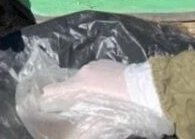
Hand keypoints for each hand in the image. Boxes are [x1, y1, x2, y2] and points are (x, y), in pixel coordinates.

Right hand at [36, 61, 173, 138]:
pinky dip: (97, 81)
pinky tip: (106, 91)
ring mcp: (97, 64)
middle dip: (70, 93)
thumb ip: (88, 123)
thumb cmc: (125, 108)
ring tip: (94, 99)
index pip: (55, 89)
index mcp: (80, 84)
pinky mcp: (109, 63)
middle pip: (71, 82)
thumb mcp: (106, 121)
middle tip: (74, 106)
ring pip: (84, 77)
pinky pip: (96, 72)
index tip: (43, 100)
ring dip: (86, 87)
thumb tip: (78, 132)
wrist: (151, 90)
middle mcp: (85, 71)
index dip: (48, 96)